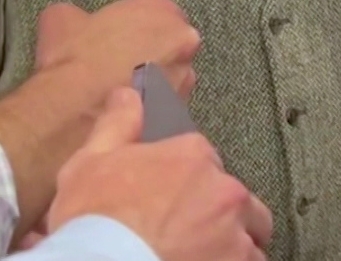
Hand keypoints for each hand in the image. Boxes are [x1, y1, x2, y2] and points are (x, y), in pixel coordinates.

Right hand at [36, 0, 199, 97]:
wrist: (75, 111)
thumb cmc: (76, 62)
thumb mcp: (61, 18)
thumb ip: (79, 13)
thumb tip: (75, 20)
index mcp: (159, 9)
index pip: (156, 9)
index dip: (134, 25)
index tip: (120, 35)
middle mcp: (181, 42)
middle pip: (170, 43)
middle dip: (148, 53)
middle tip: (119, 62)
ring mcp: (184, 79)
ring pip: (171, 77)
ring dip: (152, 82)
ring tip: (119, 89)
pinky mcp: (177, 113)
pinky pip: (165, 107)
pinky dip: (150, 109)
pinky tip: (123, 111)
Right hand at [48, 87, 271, 260]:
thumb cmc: (93, 220)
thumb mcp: (91, 162)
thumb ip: (118, 124)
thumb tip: (129, 95)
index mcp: (192, 156)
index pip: (204, 160)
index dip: (185, 182)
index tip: (168, 201)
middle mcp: (223, 191)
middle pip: (236, 200)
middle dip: (218, 214)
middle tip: (184, 233)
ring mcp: (237, 236)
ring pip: (249, 238)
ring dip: (231, 246)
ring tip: (196, 256)